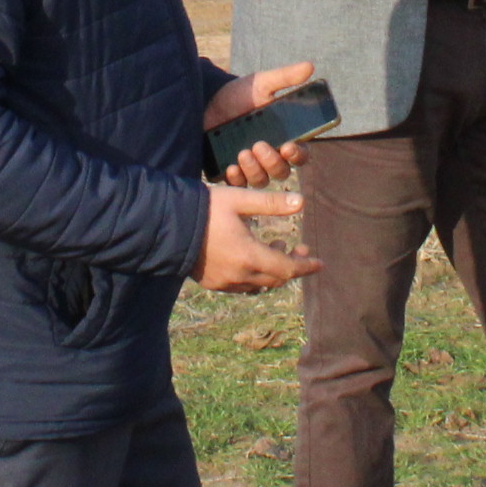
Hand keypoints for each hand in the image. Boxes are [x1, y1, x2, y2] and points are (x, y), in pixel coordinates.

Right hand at [196, 184, 316, 291]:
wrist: (165, 225)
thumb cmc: (204, 209)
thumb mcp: (239, 200)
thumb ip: (271, 203)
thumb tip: (301, 202)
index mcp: (249, 256)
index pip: (288, 269)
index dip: (306, 266)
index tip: (320, 263)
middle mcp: (239, 275)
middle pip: (276, 279)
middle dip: (291, 266)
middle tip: (299, 248)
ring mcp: (225, 282)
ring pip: (259, 284)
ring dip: (273, 270)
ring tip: (276, 247)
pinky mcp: (212, 283)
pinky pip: (242, 286)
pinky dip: (255, 275)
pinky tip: (252, 258)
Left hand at [201, 61, 320, 186]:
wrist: (205, 101)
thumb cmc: (238, 94)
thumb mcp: (261, 84)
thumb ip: (285, 77)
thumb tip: (310, 66)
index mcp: (283, 137)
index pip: (300, 154)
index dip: (298, 154)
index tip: (289, 146)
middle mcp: (270, 155)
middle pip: (282, 171)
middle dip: (273, 162)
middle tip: (259, 145)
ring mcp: (250, 166)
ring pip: (261, 180)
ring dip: (255, 170)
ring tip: (243, 152)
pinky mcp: (231, 172)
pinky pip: (239, 185)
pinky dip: (236, 179)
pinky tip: (230, 168)